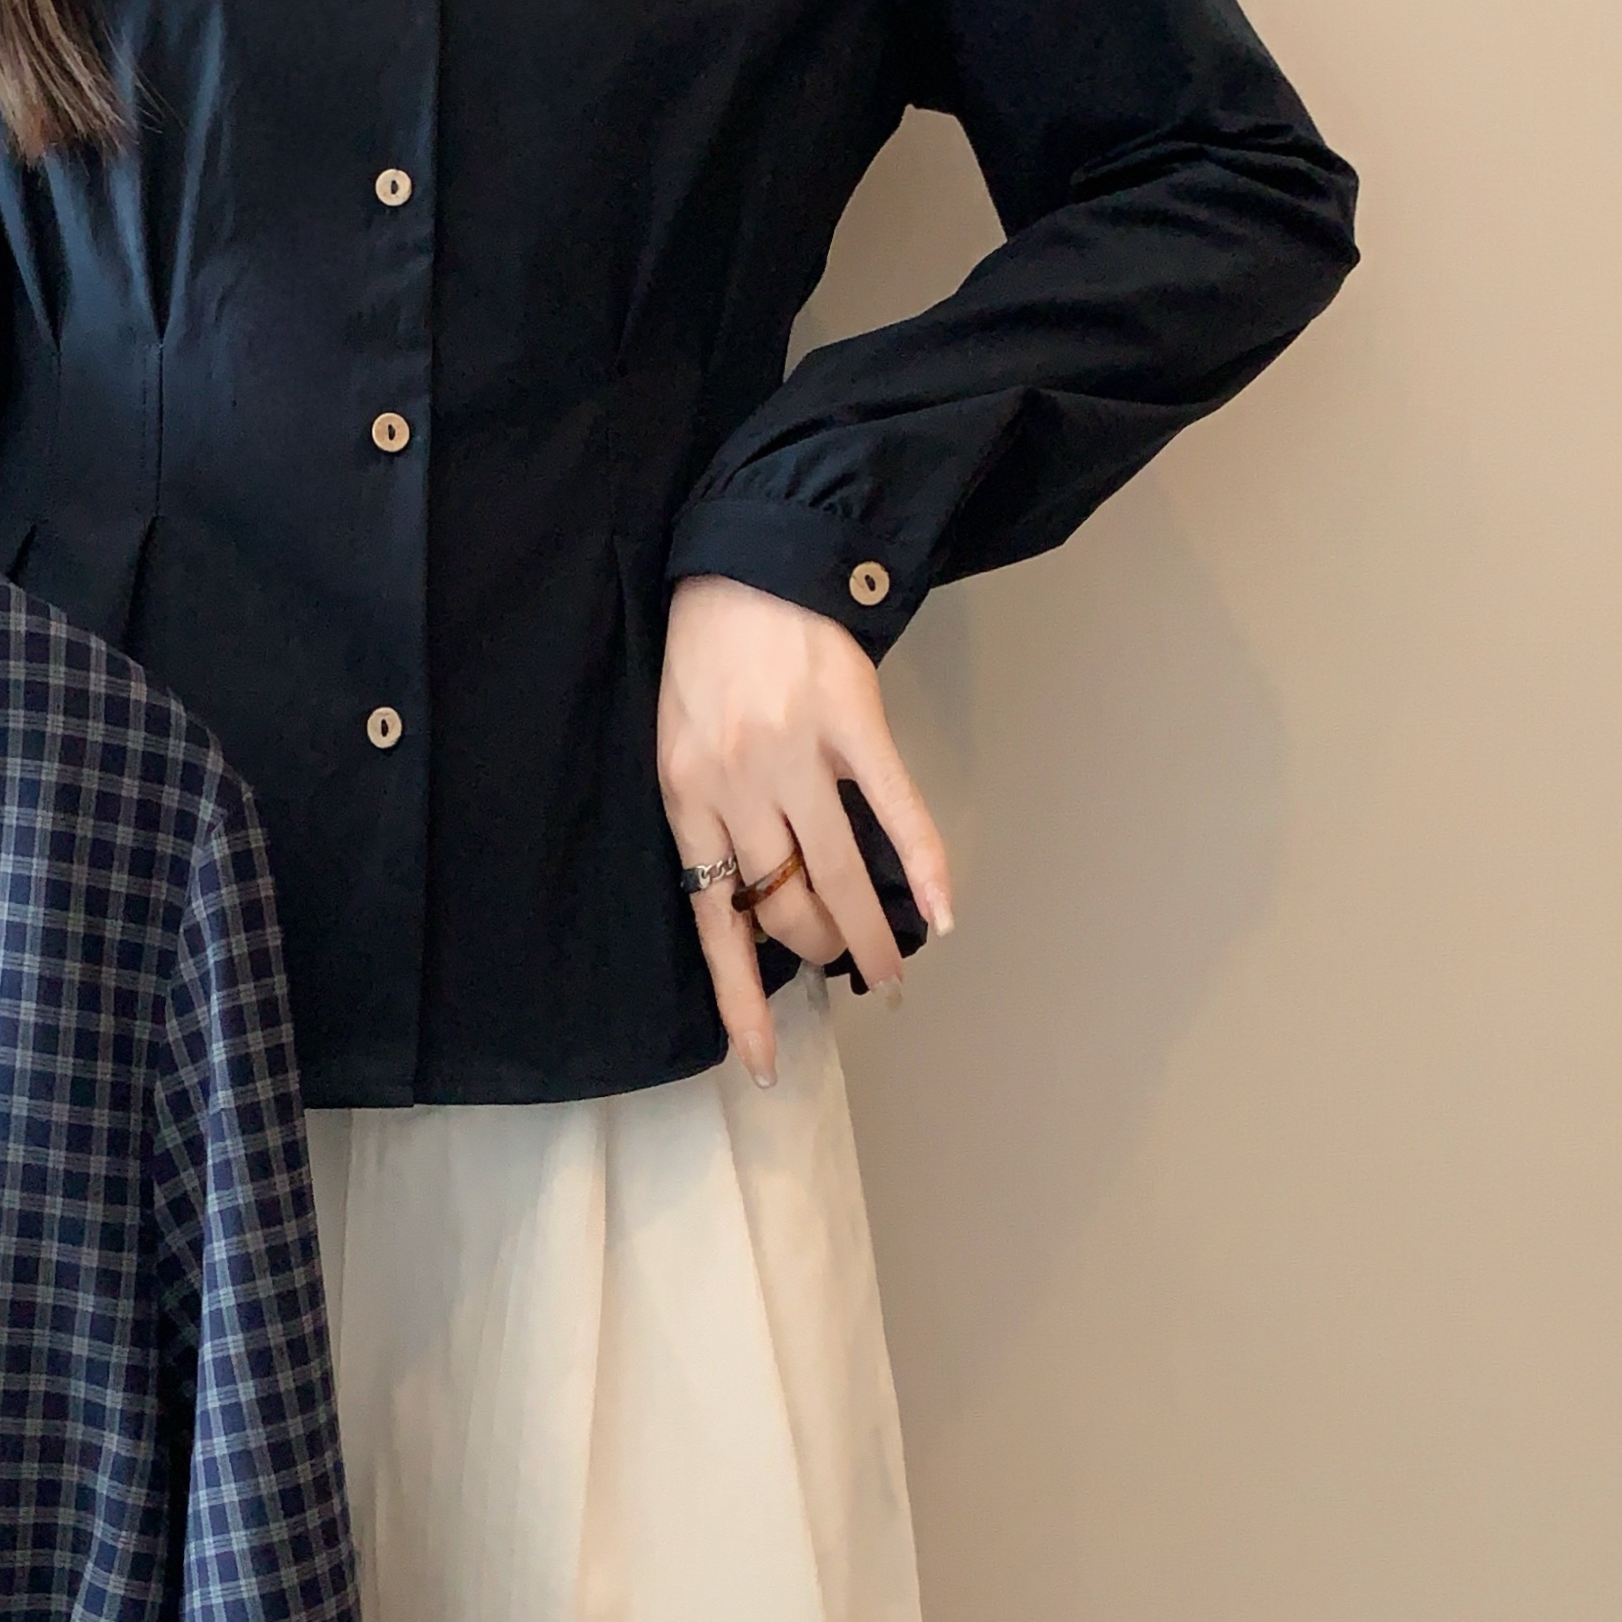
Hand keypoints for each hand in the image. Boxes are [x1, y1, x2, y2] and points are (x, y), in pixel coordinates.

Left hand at [658, 572, 952, 1084]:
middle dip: (819, 949)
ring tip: (893, 969)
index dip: (741, 998)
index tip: (763, 1061)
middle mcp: (736, 784)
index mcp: (685, 796)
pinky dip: (925, 866)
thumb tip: (751, 894)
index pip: (713, 921)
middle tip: (848, 964)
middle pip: (783, 905)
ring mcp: (796, 754)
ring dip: (873, 934)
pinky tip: (942, 915)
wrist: (746, 560)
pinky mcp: (852, 721)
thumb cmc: (707, 653)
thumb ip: (710, 811)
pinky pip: (896, 809)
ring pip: (839, 874)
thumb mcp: (679, 737)